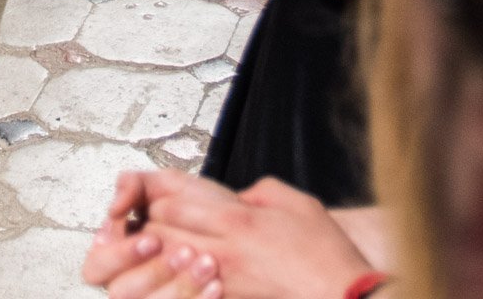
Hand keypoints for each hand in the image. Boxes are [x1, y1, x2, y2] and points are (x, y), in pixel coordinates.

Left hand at [86, 172, 371, 298]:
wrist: (346, 296)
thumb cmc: (326, 253)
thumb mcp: (295, 202)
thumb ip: (259, 193)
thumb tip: (239, 198)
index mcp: (237, 219)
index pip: (174, 204)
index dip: (155, 201)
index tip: (150, 201)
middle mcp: (224, 250)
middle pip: (163, 235)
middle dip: (145, 230)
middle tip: (136, 229)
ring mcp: (225, 281)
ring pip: (170, 266)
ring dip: (154, 261)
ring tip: (147, 257)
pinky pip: (192, 294)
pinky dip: (178, 287)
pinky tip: (176, 283)